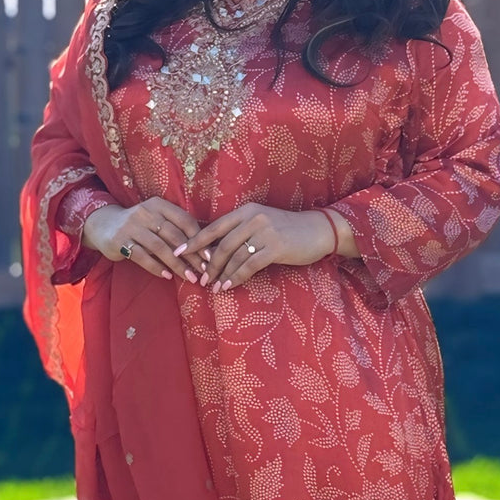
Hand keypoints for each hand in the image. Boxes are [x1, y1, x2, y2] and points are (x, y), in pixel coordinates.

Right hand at [84, 199, 205, 281]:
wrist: (103, 225)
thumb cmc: (139, 226)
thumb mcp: (156, 220)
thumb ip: (174, 230)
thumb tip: (203, 250)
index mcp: (159, 205)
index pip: (184, 220)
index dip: (199, 238)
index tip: (209, 256)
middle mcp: (146, 212)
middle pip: (174, 235)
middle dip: (191, 255)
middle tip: (203, 271)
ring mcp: (132, 226)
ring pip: (160, 247)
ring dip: (177, 264)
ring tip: (189, 277)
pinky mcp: (120, 241)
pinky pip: (142, 256)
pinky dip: (156, 267)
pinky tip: (167, 276)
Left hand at [177, 203, 337, 291]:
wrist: (319, 230)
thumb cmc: (288, 230)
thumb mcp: (262, 224)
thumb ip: (241, 232)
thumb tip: (215, 250)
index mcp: (246, 211)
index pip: (214, 227)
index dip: (195, 241)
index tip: (179, 252)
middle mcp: (253, 218)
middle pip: (222, 244)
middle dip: (208, 264)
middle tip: (200, 279)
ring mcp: (265, 231)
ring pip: (234, 256)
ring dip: (221, 274)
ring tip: (213, 288)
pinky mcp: (275, 247)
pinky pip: (249, 265)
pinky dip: (237, 277)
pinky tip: (229, 286)